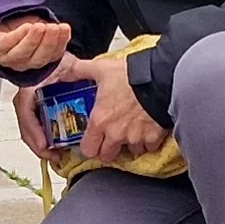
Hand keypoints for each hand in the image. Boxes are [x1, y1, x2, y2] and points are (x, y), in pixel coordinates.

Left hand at [0, 15, 71, 76]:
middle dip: (48, 43)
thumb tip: (69, 31)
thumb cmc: (21, 28)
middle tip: (53, 28)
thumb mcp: (43, 27)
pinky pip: (6, 44)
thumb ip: (56, 31)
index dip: (60, 43)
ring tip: (40, 27)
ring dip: (33, 40)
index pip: (53, 56)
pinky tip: (26, 27)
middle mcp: (24, 62)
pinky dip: (18, 35)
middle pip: (38, 59)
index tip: (64, 29)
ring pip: (22, 54)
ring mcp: (8, 57)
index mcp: (39, 58)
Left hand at [54, 49, 167, 164]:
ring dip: (130, 143)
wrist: (159, 79)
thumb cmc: (131, 76)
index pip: (88, 149)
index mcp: (100, 121)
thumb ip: (80, 70)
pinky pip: (149, 147)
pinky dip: (148, 140)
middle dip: (108, 149)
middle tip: (110, 138)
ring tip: (131, 130)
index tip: (92, 140)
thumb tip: (65, 67)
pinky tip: (148, 128)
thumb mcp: (101, 69)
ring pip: (130, 151)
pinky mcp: (153, 138)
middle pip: (107, 156)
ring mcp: (135, 138)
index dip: (89, 146)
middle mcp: (116, 134)